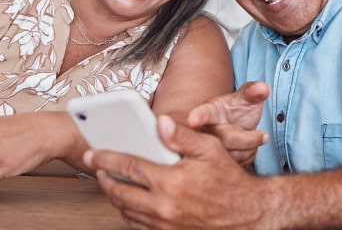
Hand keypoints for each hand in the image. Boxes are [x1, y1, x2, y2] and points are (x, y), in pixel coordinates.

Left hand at [84, 115, 268, 229]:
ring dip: (115, 197)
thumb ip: (181, 136)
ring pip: (126, 212)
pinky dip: (129, 213)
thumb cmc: (230, 180)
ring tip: (111, 183)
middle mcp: (163, 207)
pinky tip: (130, 202)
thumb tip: (159, 122)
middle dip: (104, 179)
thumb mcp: (209, 150)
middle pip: (119, 193)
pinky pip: (139, 226)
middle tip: (97, 168)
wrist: (248, 214)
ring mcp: (165, 225)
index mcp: (170, 182)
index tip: (93, 153)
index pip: (127, 167)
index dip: (106, 159)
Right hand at [186, 82, 269, 165]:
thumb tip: (263, 88)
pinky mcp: (216, 161)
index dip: (197, 117)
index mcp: (209, 110)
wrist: (234, 125)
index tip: (192, 120)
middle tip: (265, 135)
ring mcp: (208, 147)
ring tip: (255, 139)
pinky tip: (248, 148)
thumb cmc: (237, 109)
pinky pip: (238, 163)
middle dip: (249, 138)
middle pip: (226, 139)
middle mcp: (204, 130)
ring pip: (233, 155)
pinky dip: (249, 157)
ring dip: (250, 148)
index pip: (203, 113)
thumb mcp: (245, 97)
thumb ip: (253, 91)